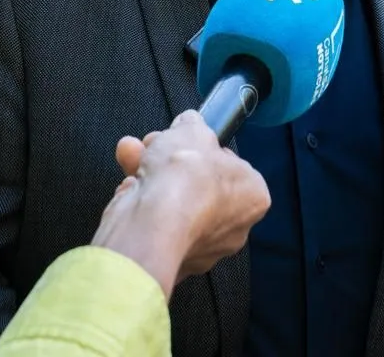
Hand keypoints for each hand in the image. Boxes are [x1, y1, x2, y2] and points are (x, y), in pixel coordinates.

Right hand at [97, 111, 270, 298]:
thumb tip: (188, 123)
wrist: (153, 223)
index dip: (205, 151)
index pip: (233, 168)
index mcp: (253, 197)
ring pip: (174, 205)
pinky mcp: (170, 260)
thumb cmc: (186, 177)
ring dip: (151, 175)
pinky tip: (129, 186)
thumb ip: (192, 125)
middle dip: (171, 162)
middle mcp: (234, 229)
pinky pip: (156, 224)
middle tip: (154, 144)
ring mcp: (202, 249)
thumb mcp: (192, 130)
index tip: (187, 142)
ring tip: (131, 154)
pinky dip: (141, 203)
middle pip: (199, 186)